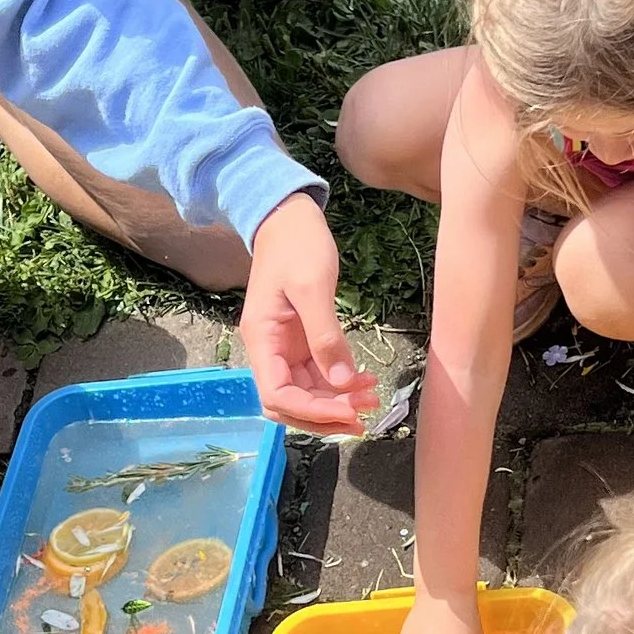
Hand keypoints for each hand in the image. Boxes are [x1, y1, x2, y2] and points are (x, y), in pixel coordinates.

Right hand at [242, 194, 376, 434]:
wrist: (288, 218)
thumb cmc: (297, 245)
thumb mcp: (313, 287)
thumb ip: (325, 336)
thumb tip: (341, 382)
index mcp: (262, 340)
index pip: (278, 395)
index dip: (310, 411)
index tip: (346, 411)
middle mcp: (269, 350)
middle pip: (290, 403)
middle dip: (324, 414)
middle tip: (364, 415)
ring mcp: (285, 348)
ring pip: (306, 393)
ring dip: (336, 402)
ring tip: (371, 400)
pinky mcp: (301, 342)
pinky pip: (318, 375)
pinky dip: (340, 385)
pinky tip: (364, 383)